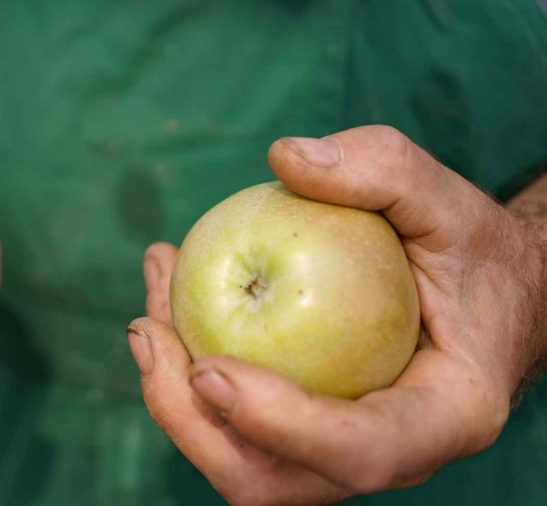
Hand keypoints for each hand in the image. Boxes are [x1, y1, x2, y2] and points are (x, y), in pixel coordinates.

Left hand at [128, 125, 546, 505]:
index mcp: (444, 413)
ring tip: (148, 302)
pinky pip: (229, 422)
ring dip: (173, 392)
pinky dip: (183, 366)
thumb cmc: (471, 250)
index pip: (361, 450)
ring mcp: (334, 450)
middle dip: (192, 420)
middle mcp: (387, 453)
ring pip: (238, 459)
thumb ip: (382, 168)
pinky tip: (164, 292)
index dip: (279, 426)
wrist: (483, 294)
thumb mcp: (448, 199)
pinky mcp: (298, 431)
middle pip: (273, 481)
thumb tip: (285, 156)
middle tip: (146, 330)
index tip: (211, 369)